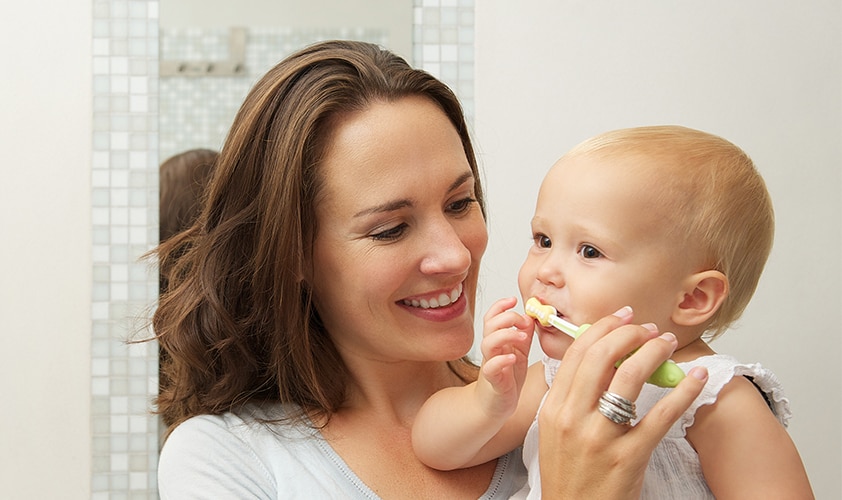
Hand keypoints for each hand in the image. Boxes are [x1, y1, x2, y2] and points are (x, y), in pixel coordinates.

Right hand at [475, 296, 533, 419]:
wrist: (495, 405)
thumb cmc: (507, 378)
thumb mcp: (520, 353)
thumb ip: (523, 335)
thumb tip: (530, 317)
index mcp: (498, 341)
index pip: (493, 317)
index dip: (501, 306)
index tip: (514, 300)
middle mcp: (492, 350)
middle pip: (490, 325)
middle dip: (507, 317)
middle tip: (523, 321)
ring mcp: (491, 364)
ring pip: (488, 342)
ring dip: (505, 335)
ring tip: (521, 336)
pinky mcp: (493, 380)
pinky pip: (491, 367)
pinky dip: (501, 360)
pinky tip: (513, 358)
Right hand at [536, 306, 707, 498]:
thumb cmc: (569, 474)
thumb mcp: (555, 431)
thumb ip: (572, 396)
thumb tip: (602, 359)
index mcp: (553, 408)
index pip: (577, 353)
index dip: (602, 328)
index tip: (622, 317)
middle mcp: (573, 418)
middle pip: (602, 356)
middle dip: (630, 333)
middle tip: (648, 328)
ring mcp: (601, 437)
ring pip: (630, 376)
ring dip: (654, 352)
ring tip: (668, 344)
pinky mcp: (630, 456)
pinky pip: (662, 415)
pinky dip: (684, 391)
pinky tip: (696, 378)